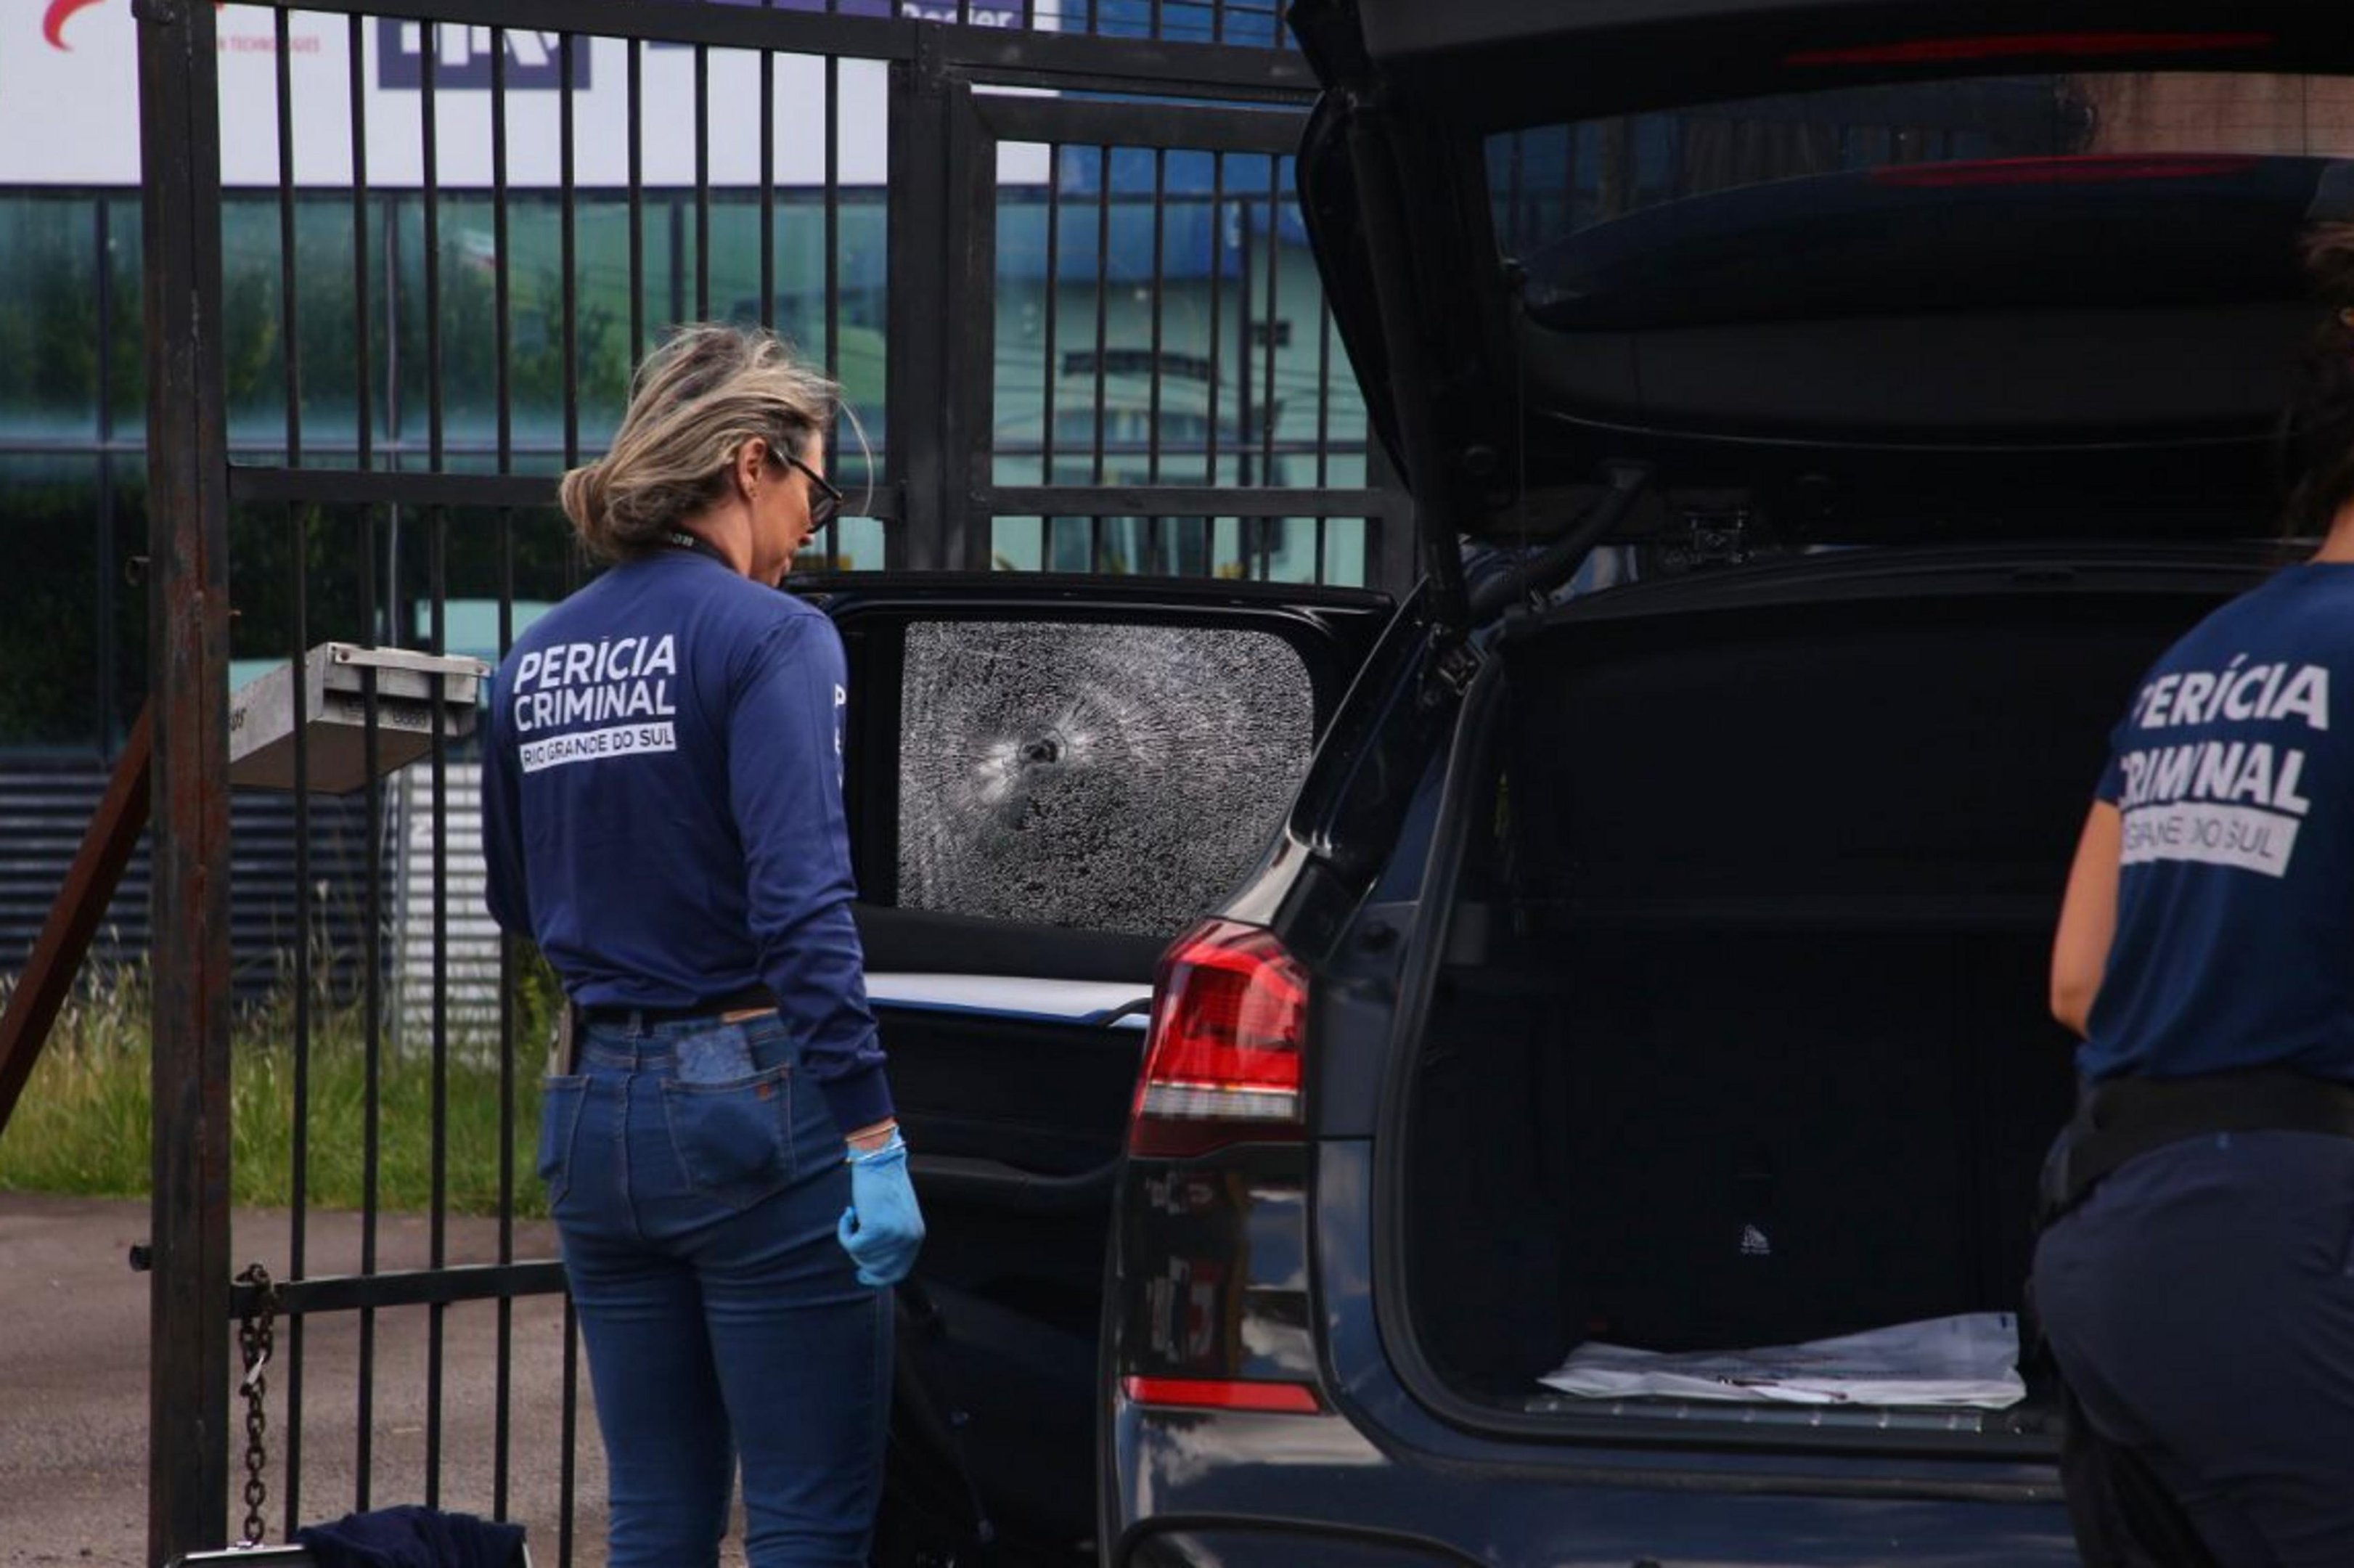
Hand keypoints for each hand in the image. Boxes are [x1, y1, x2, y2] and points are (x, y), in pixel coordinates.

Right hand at [836, 1133, 924, 1287]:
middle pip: (878, 1270)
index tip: (862, 1276)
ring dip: (852, 1238)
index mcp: (916, 1236)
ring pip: (861, 1257)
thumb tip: (871, 1267)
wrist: (878, 1158)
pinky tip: (849, 1212)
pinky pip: (850, 1244)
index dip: (878, 1278)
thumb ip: (890, 1239)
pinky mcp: (876, 1230)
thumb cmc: (882, 1183)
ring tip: (855, 1215)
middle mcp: (908, 1239)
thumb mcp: (895, 1216)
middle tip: (852, 1236)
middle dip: (860, 1259)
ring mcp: (894, 1236)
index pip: (898, 1271)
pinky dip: (844, 1230)